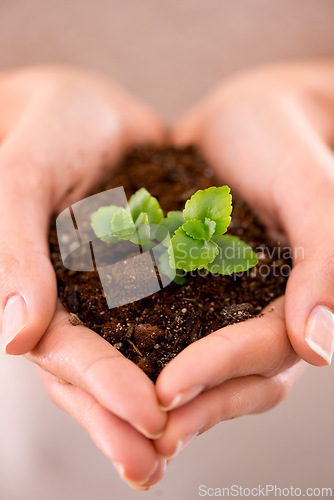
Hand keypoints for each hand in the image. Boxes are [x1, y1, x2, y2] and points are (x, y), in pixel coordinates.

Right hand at [0, 65, 166, 487]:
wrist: (88, 107)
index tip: (148, 420)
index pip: (66, 353)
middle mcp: (77, 301)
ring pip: (135, 356)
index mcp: (39, 290)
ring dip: (159, 401)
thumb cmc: (46, 131)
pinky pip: (171, 316)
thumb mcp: (23, 178)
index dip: (102, 388)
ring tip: (183, 446)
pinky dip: (189, 348)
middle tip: (158, 465)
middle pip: (97, 372)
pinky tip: (216, 378)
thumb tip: (12, 339)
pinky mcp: (153, 272)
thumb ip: (15, 253)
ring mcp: (116, 290)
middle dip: (124, 419)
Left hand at [154, 60, 333, 457]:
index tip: (169, 388)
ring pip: (206, 364)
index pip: (268, 351)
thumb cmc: (281, 142)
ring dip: (169, 395)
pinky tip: (111, 364)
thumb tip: (322, 348)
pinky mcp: (194, 291)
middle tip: (139, 425)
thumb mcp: (309, 186)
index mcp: (300, 298)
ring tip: (118, 414)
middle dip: (193, 401)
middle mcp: (267, 313)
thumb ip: (327, 258)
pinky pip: (173, 329)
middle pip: (238, 376)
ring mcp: (230, 306)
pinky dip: (147, 351)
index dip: (221, 369)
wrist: (245, 119)